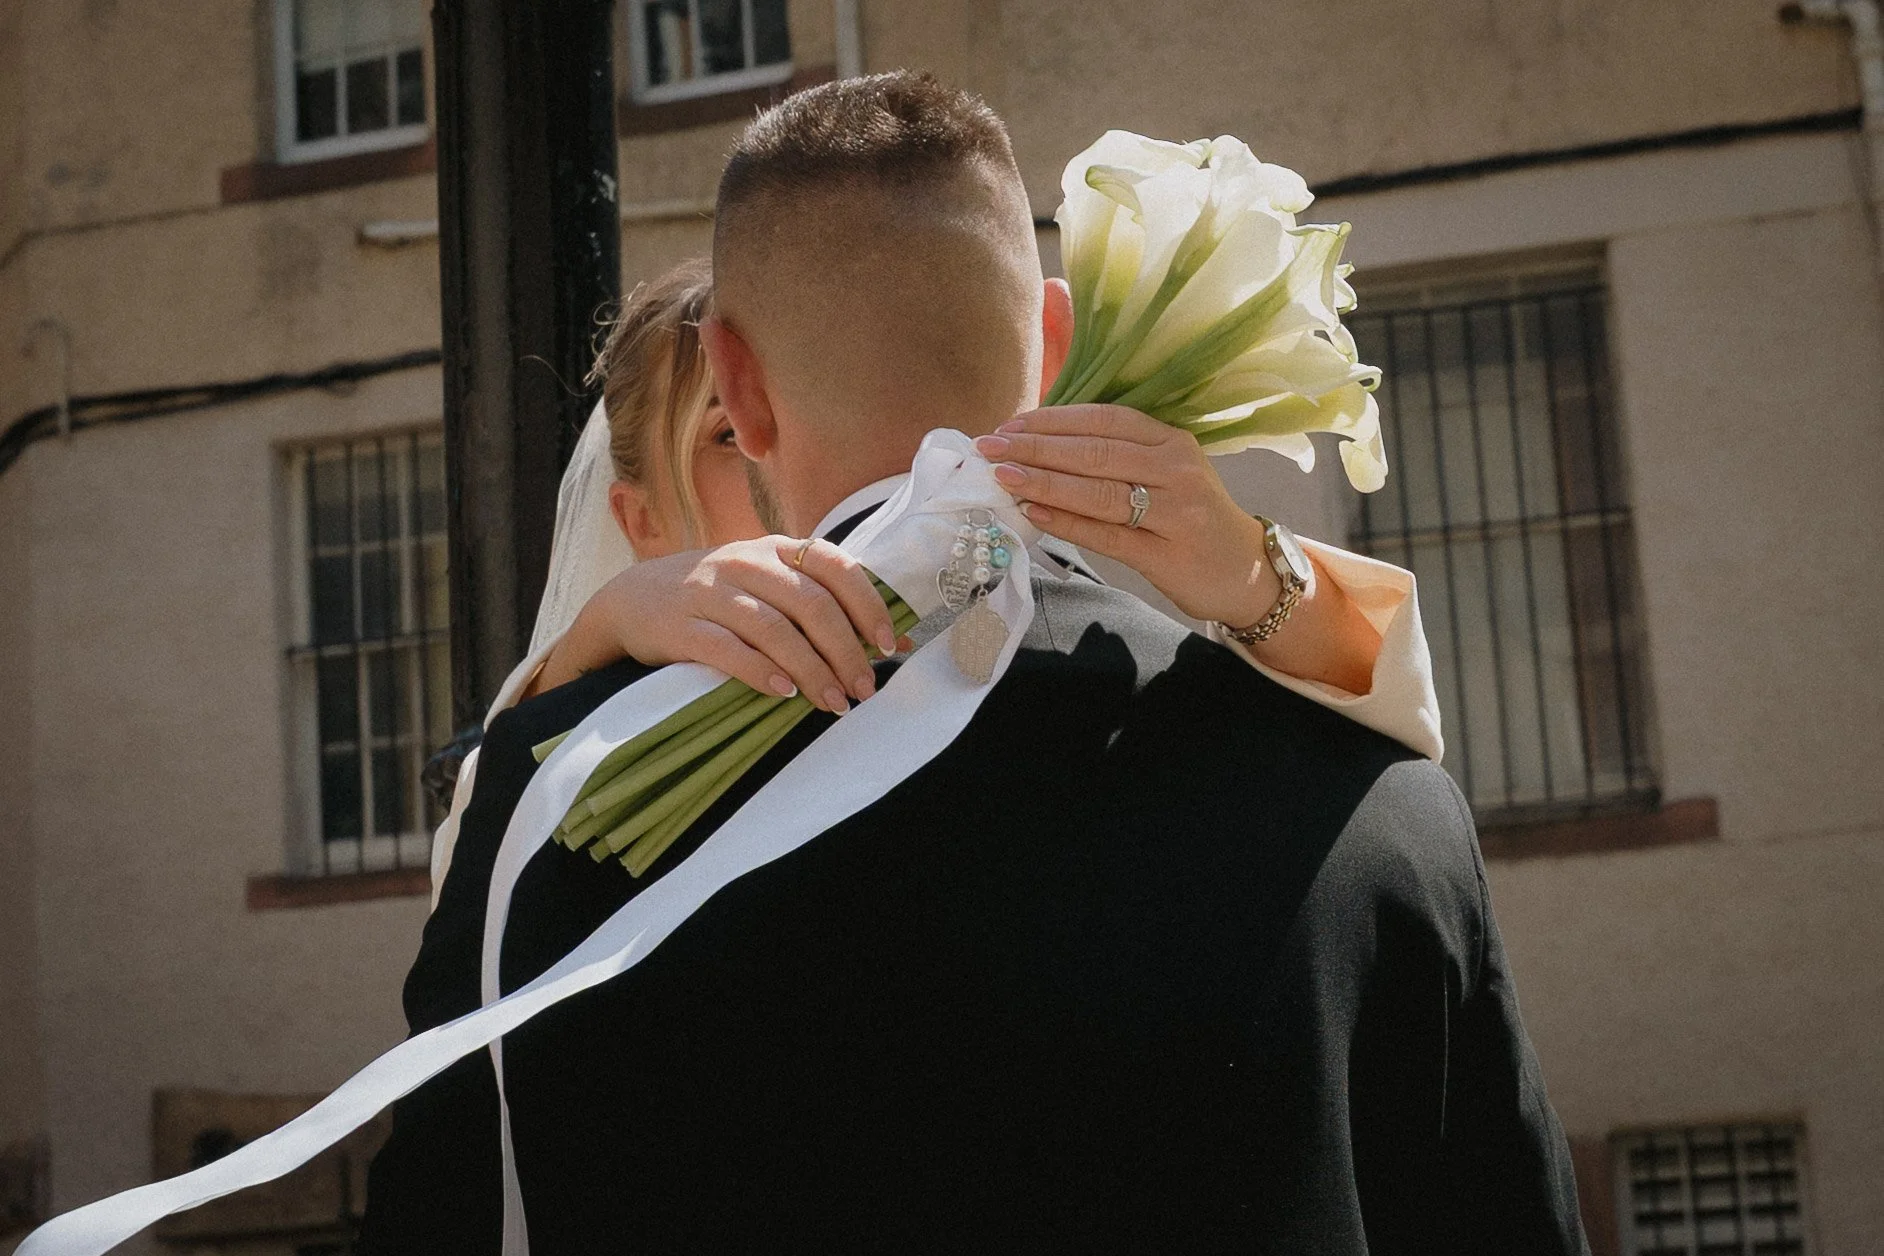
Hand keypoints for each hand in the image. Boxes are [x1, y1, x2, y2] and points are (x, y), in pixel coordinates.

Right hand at [541, 537, 899, 712]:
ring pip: (773, 628)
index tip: (887, 645)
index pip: (834, 566)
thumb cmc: (720, 598)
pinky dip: (760, 672)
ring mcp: (709, 592)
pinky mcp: (680, 625)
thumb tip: (899, 642)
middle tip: (863, 689)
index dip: (866, 605)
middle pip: (810, 603)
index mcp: (775, 549)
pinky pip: (726, 649)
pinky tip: (785, 693)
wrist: (632, 599)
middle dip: (845, 650)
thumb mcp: (769, 587)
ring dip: (811, 669)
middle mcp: (745, 562)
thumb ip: (825, 606)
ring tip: (834, 703)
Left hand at [975, 405, 1276, 628]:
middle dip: (1036, 448)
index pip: (1104, 419)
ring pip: (1098, 491)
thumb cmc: (1191, 516)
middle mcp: (1176, 469)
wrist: (1245, 570)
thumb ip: (1116, 454)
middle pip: (1095, 453)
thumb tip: (1040, 442)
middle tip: (990, 447)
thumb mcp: (1166, 471)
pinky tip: (1032, 512)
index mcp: (1172, 440)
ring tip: (1002, 477)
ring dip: (1044, 481)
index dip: (1052, 420)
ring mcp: (1174, 512)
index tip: (1009, 424)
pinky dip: (1065, 521)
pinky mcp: (1166, 555)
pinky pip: (1105, 535)